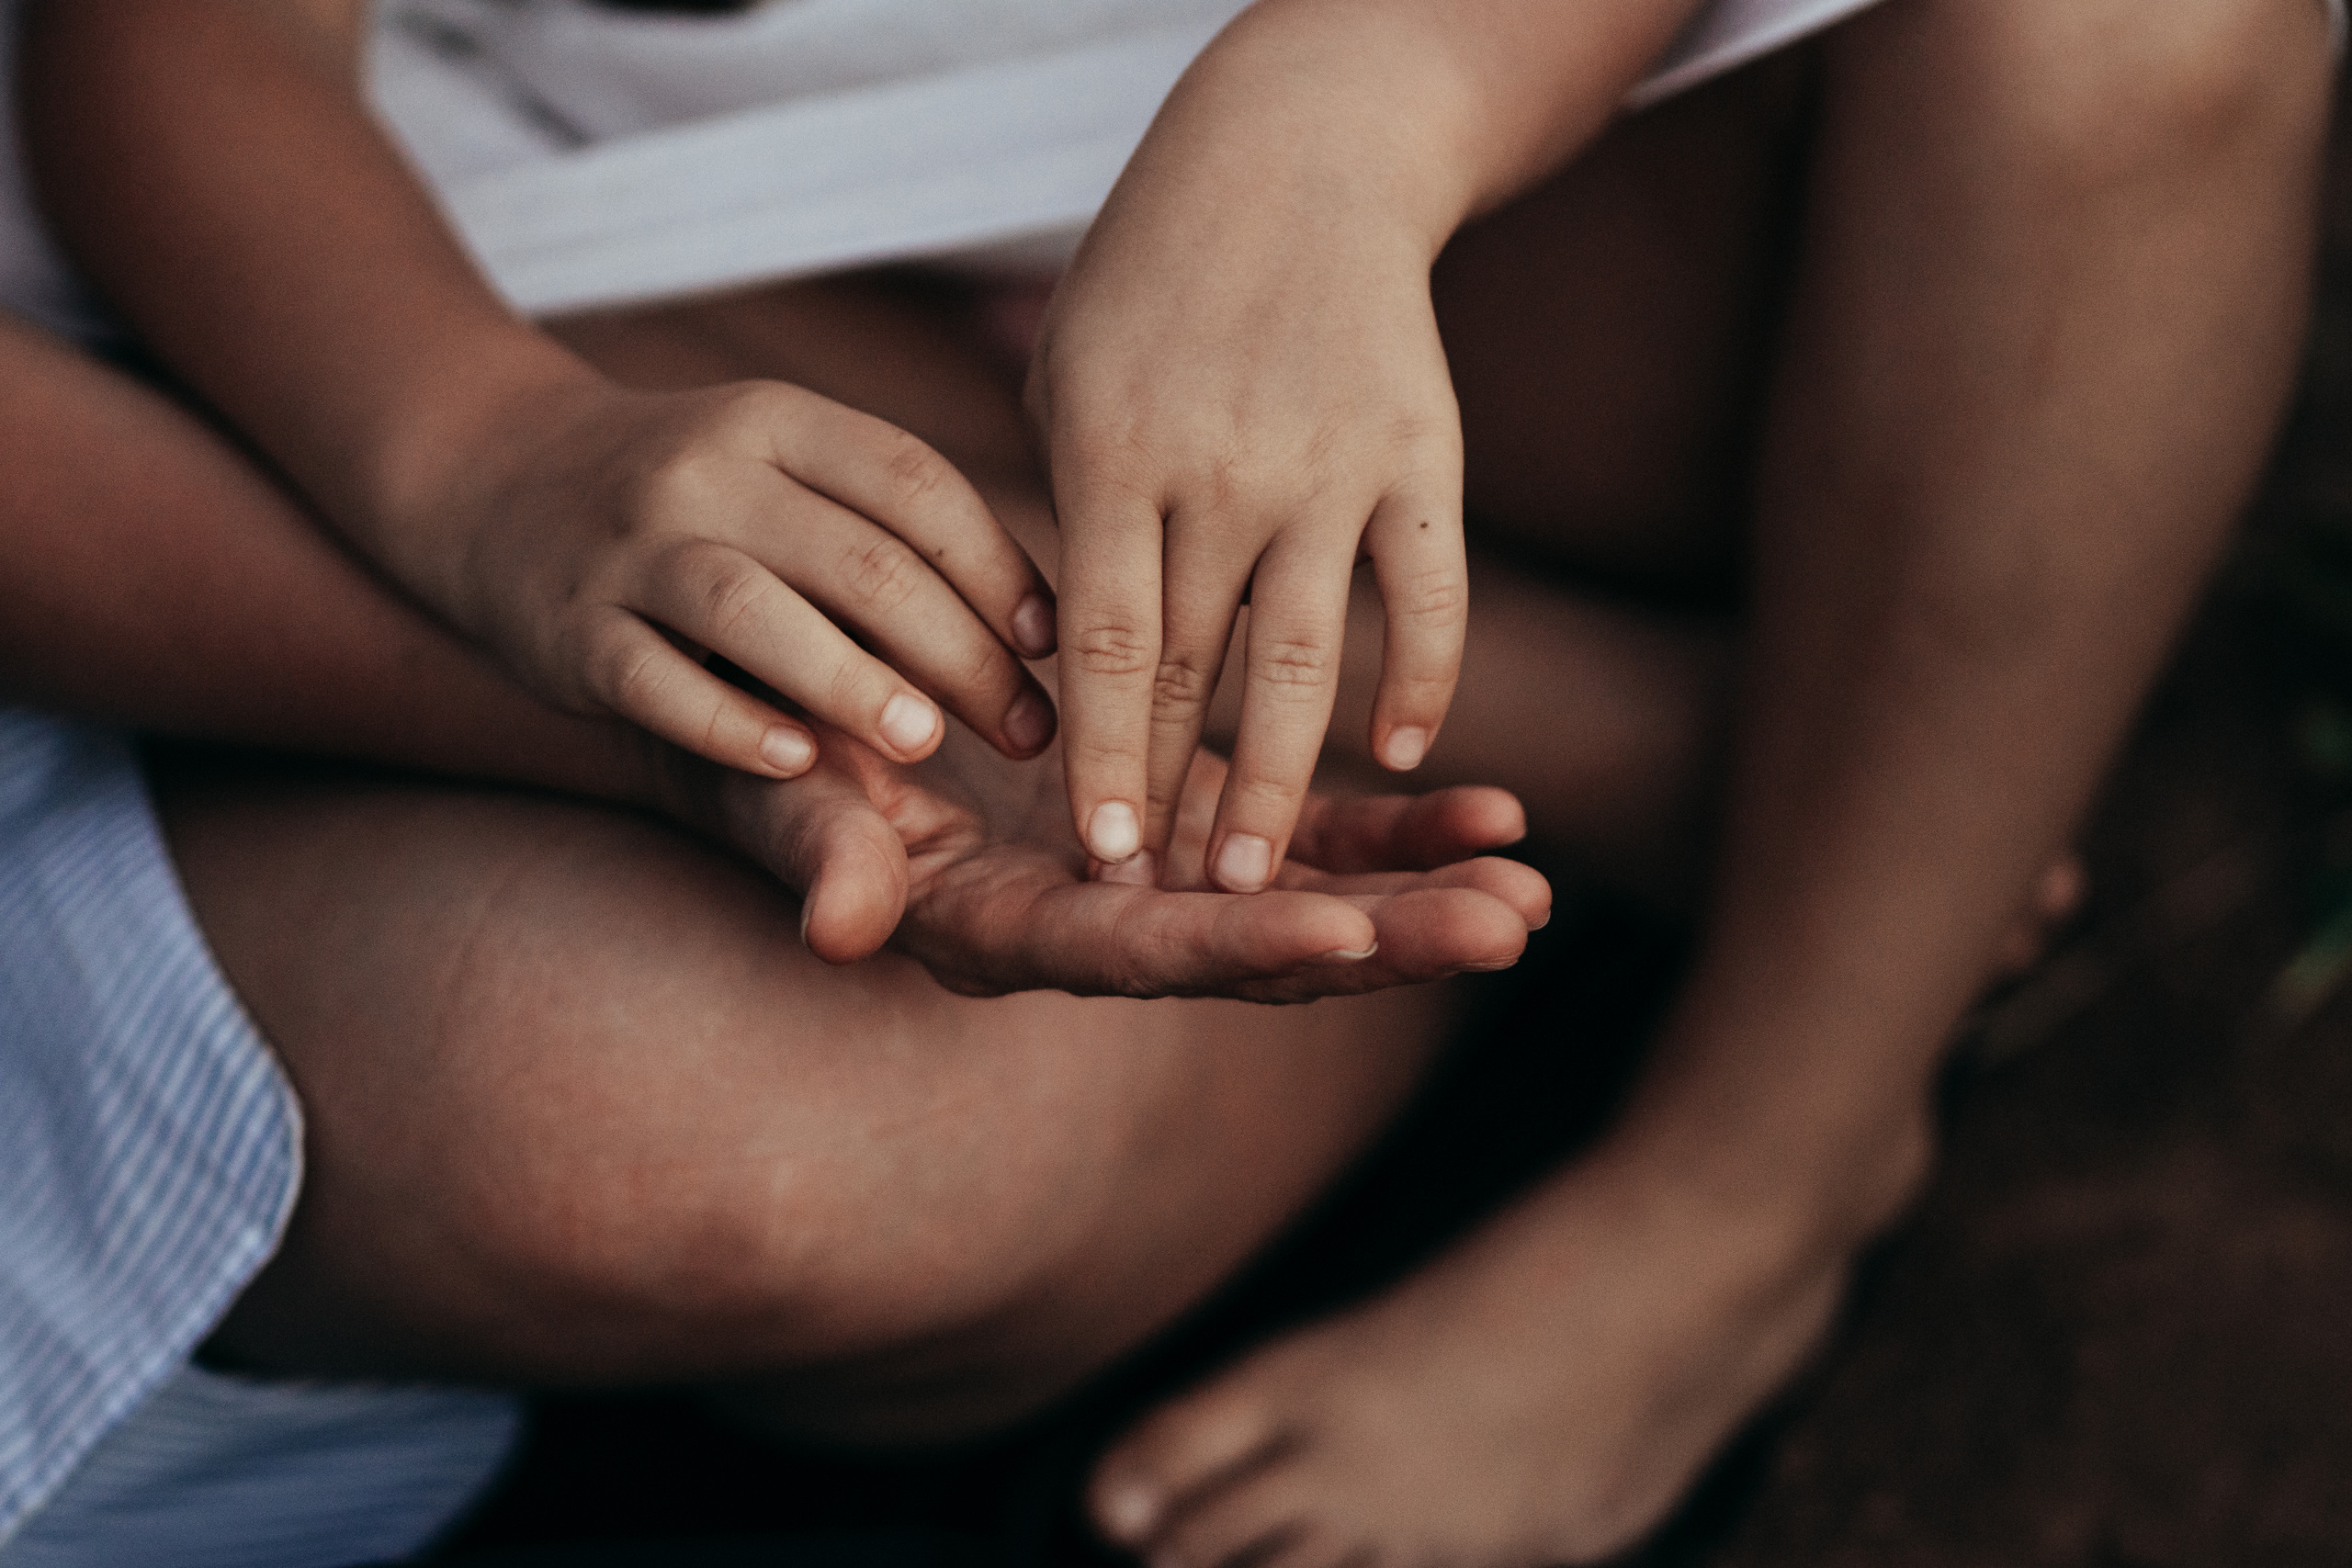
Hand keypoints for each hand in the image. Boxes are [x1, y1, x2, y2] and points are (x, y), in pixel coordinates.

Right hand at [417, 370, 1060, 779]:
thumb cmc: (697, 498)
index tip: (1060, 647)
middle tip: (1030, 735)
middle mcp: (707, 469)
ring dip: (852, 682)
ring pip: (755, 611)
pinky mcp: (570, 629)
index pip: (916, 487)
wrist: (492, 475)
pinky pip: (653, 679)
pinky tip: (793, 763)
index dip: (1000, 571)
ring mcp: (631, 548)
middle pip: (859, 559)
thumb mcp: (786, 469)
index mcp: (783, 421)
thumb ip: (891, 525)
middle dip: (960, 653)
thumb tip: (1045, 621)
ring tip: (925, 746)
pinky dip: (726, 723)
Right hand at [661, 717, 1548, 1003]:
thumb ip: (816, 857)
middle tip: (1511, 923)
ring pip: (1302, 896)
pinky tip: (1491, 815)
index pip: (1137, 953)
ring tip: (1530, 884)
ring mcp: (1151, 874)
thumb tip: (833, 923)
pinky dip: (1389, 827)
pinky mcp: (1182, 817)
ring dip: (1415, 893)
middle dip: (1383, 938)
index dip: (1234, 945)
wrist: (795, 714)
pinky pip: (1300, 831)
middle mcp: (1097, 922)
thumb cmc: (769, 758)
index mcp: (1007, 930)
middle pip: (1254, 948)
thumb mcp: (781, 800)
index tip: (1345, 937)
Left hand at [1030, 24, 1471, 892]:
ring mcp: (1332, 465)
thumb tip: (1072, 665)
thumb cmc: (1152, 280)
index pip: (1110, 644)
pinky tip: (1403, 761)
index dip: (1106, 763)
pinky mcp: (1424, 454)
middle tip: (1176, 912)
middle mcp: (1225, 470)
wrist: (1299, 156)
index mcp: (1115, 452)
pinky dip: (1423, 682)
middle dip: (1185, 804)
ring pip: (1311, 661)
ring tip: (1270, 888)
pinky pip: (1430, 595)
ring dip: (1290, 787)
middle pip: (1202, 675)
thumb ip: (1070, 520)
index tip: (1099, 864)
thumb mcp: (1069, 380)